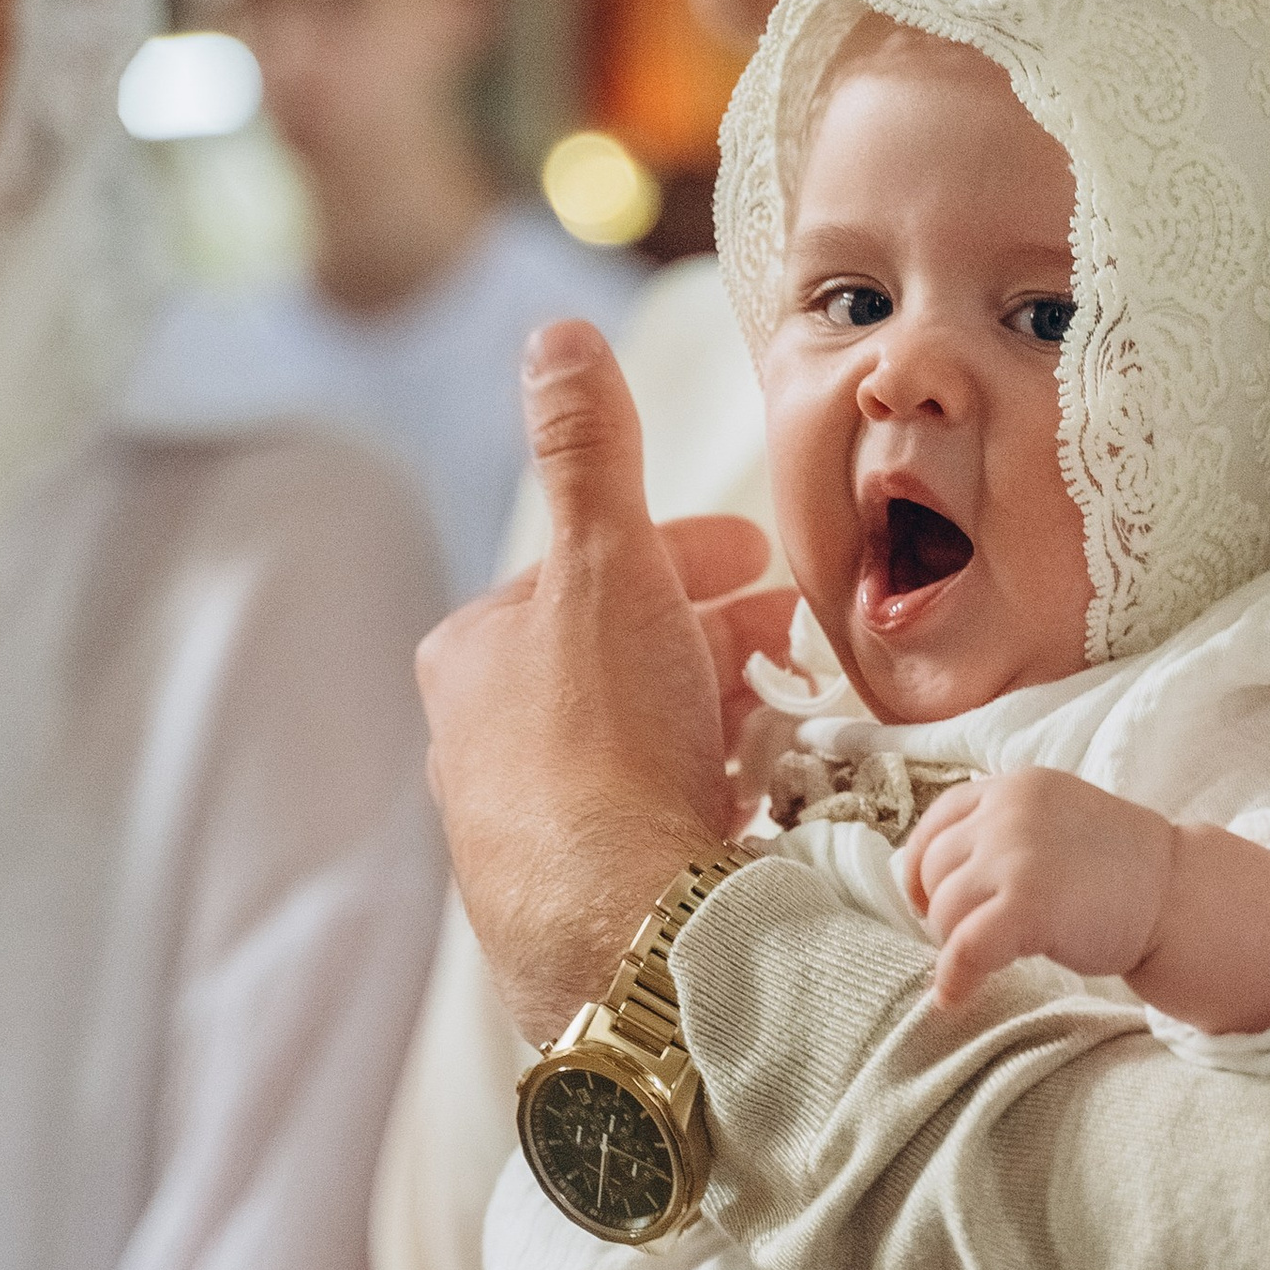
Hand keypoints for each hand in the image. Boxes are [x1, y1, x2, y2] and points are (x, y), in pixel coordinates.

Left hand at [418, 322, 792, 1044]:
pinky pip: (653, 823)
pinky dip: (708, 795)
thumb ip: (588, 450)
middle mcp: (482, 744)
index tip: (763, 563)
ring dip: (716, 717)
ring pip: (640, 743)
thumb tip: (557, 336)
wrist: (622, 932)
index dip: (689, 557)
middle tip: (794, 643)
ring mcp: (528, 830)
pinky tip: (751, 806)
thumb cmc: (603, 745)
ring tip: (787, 721)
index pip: (594, 574)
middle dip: (713, 638)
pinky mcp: (577, 901)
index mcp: (475, 654)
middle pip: (622, 659)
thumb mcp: (606, 564)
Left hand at [902, 767, 1174, 1008]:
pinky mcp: (1027, 904)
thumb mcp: (1054, 822)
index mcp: (1015, 786)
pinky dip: (954, 978)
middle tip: (981, 934)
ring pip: (943, 910)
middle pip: (933, 870)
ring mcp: (1017, 854)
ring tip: (996, 953)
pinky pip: (963, 948)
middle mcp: (1009, 811)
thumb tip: (924, 876)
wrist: (1179, 896)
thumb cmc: (1118, 870)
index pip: (936, 823)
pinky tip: (957, 996)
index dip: (924, 869)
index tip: (933, 901)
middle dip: (946, 910)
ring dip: (956, 942)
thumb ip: (1000, 831)